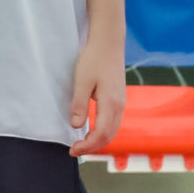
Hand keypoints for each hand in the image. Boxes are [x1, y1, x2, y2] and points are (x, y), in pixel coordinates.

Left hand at [65, 35, 125, 156]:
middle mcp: (119, 106)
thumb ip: (79, 104)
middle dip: (92, 147)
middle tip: (75, 150)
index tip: (72, 150)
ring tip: (82, 143)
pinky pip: (113, 122)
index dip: (87, 146)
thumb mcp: (82, 81)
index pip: (100, 134)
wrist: (109, 42)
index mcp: (111, 103)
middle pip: (109, 136)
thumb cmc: (94, 58)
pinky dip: (103, 132)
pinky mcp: (119, 99)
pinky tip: (91, 130)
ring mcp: (121, 102)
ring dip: (98, 140)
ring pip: (112, 130)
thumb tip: (76, 126)